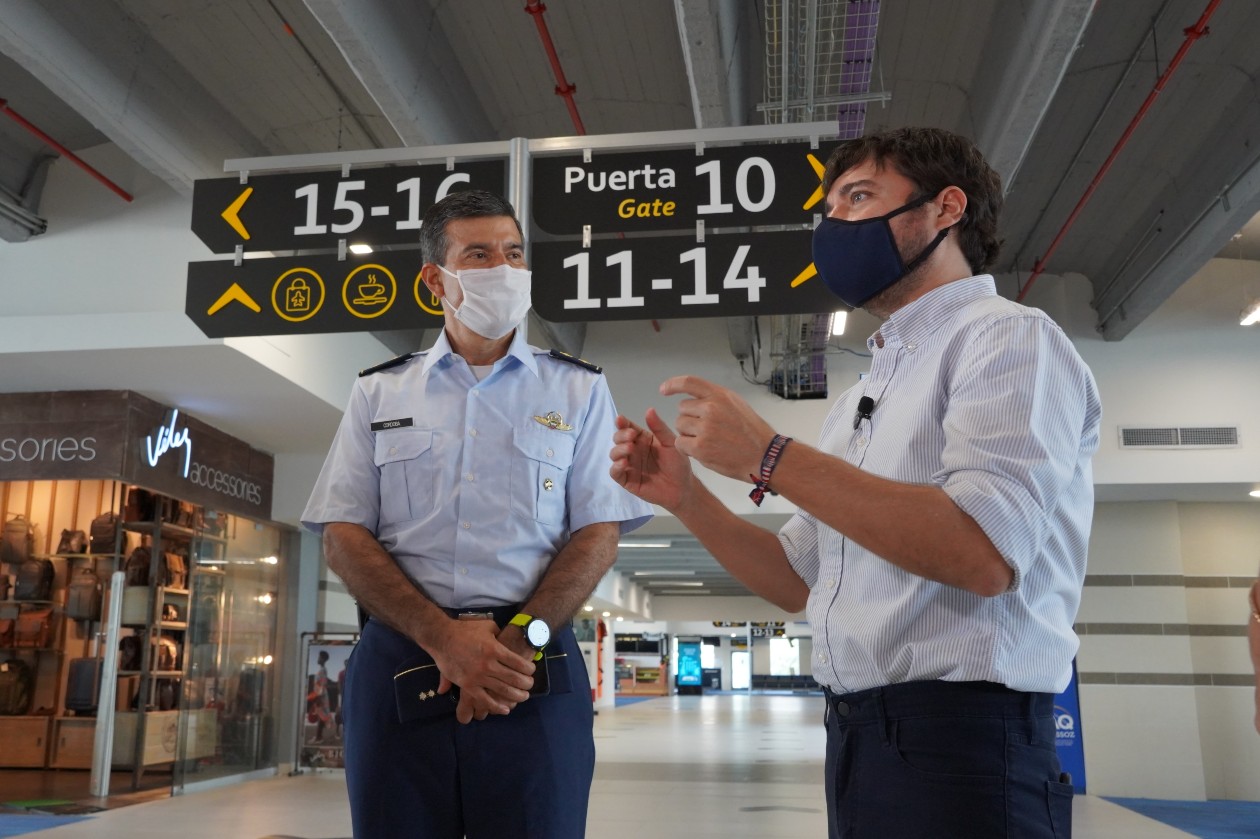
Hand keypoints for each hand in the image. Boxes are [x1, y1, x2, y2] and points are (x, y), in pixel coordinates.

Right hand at [428, 617, 534, 723]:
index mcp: (495, 649)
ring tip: (523, 697)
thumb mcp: (487, 626)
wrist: (441, 638)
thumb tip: (508, 638)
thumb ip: (500, 633)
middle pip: (514, 679)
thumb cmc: (465, 629)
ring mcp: (477, 677)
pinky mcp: (467, 686)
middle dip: (526, 684)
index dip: (529, 669)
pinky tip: (506, 709)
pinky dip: (497, 707)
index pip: (519, 663)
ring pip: (502, 691)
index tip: (532, 671)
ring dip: (516, 696)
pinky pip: (484, 700)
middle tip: (530, 685)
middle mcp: (488, 664)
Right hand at [610, 410, 694, 510]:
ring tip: (630, 448)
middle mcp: (633, 450)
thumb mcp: (671, 443)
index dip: (622, 423)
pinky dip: (616, 467)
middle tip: (631, 435)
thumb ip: (660, 428)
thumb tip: (649, 410)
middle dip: (621, 435)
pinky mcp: (627, 480)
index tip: (621, 419)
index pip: (627, 427)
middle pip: (618, 439)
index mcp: (642, 439)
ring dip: (619, 449)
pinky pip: (615, 473)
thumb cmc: (678, 464)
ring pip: (614, 454)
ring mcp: (628, 465)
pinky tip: (624, 463)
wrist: (683, 488)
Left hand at [660, 375, 776, 482]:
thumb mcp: (736, 404)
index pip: (689, 382)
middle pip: (682, 409)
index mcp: (720, 396)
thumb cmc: (752, 432)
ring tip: (708, 440)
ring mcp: (705, 428)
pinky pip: (680, 443)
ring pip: (680, 426)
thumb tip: (695, 397)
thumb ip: (715, 399)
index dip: (673, 384)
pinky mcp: (700, 447)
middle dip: (689, 419)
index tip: (664, 389)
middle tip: (706, 429)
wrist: (764, 456)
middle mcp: (711, 408)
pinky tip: (703, 450)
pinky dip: (687, 448)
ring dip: (688, 434)